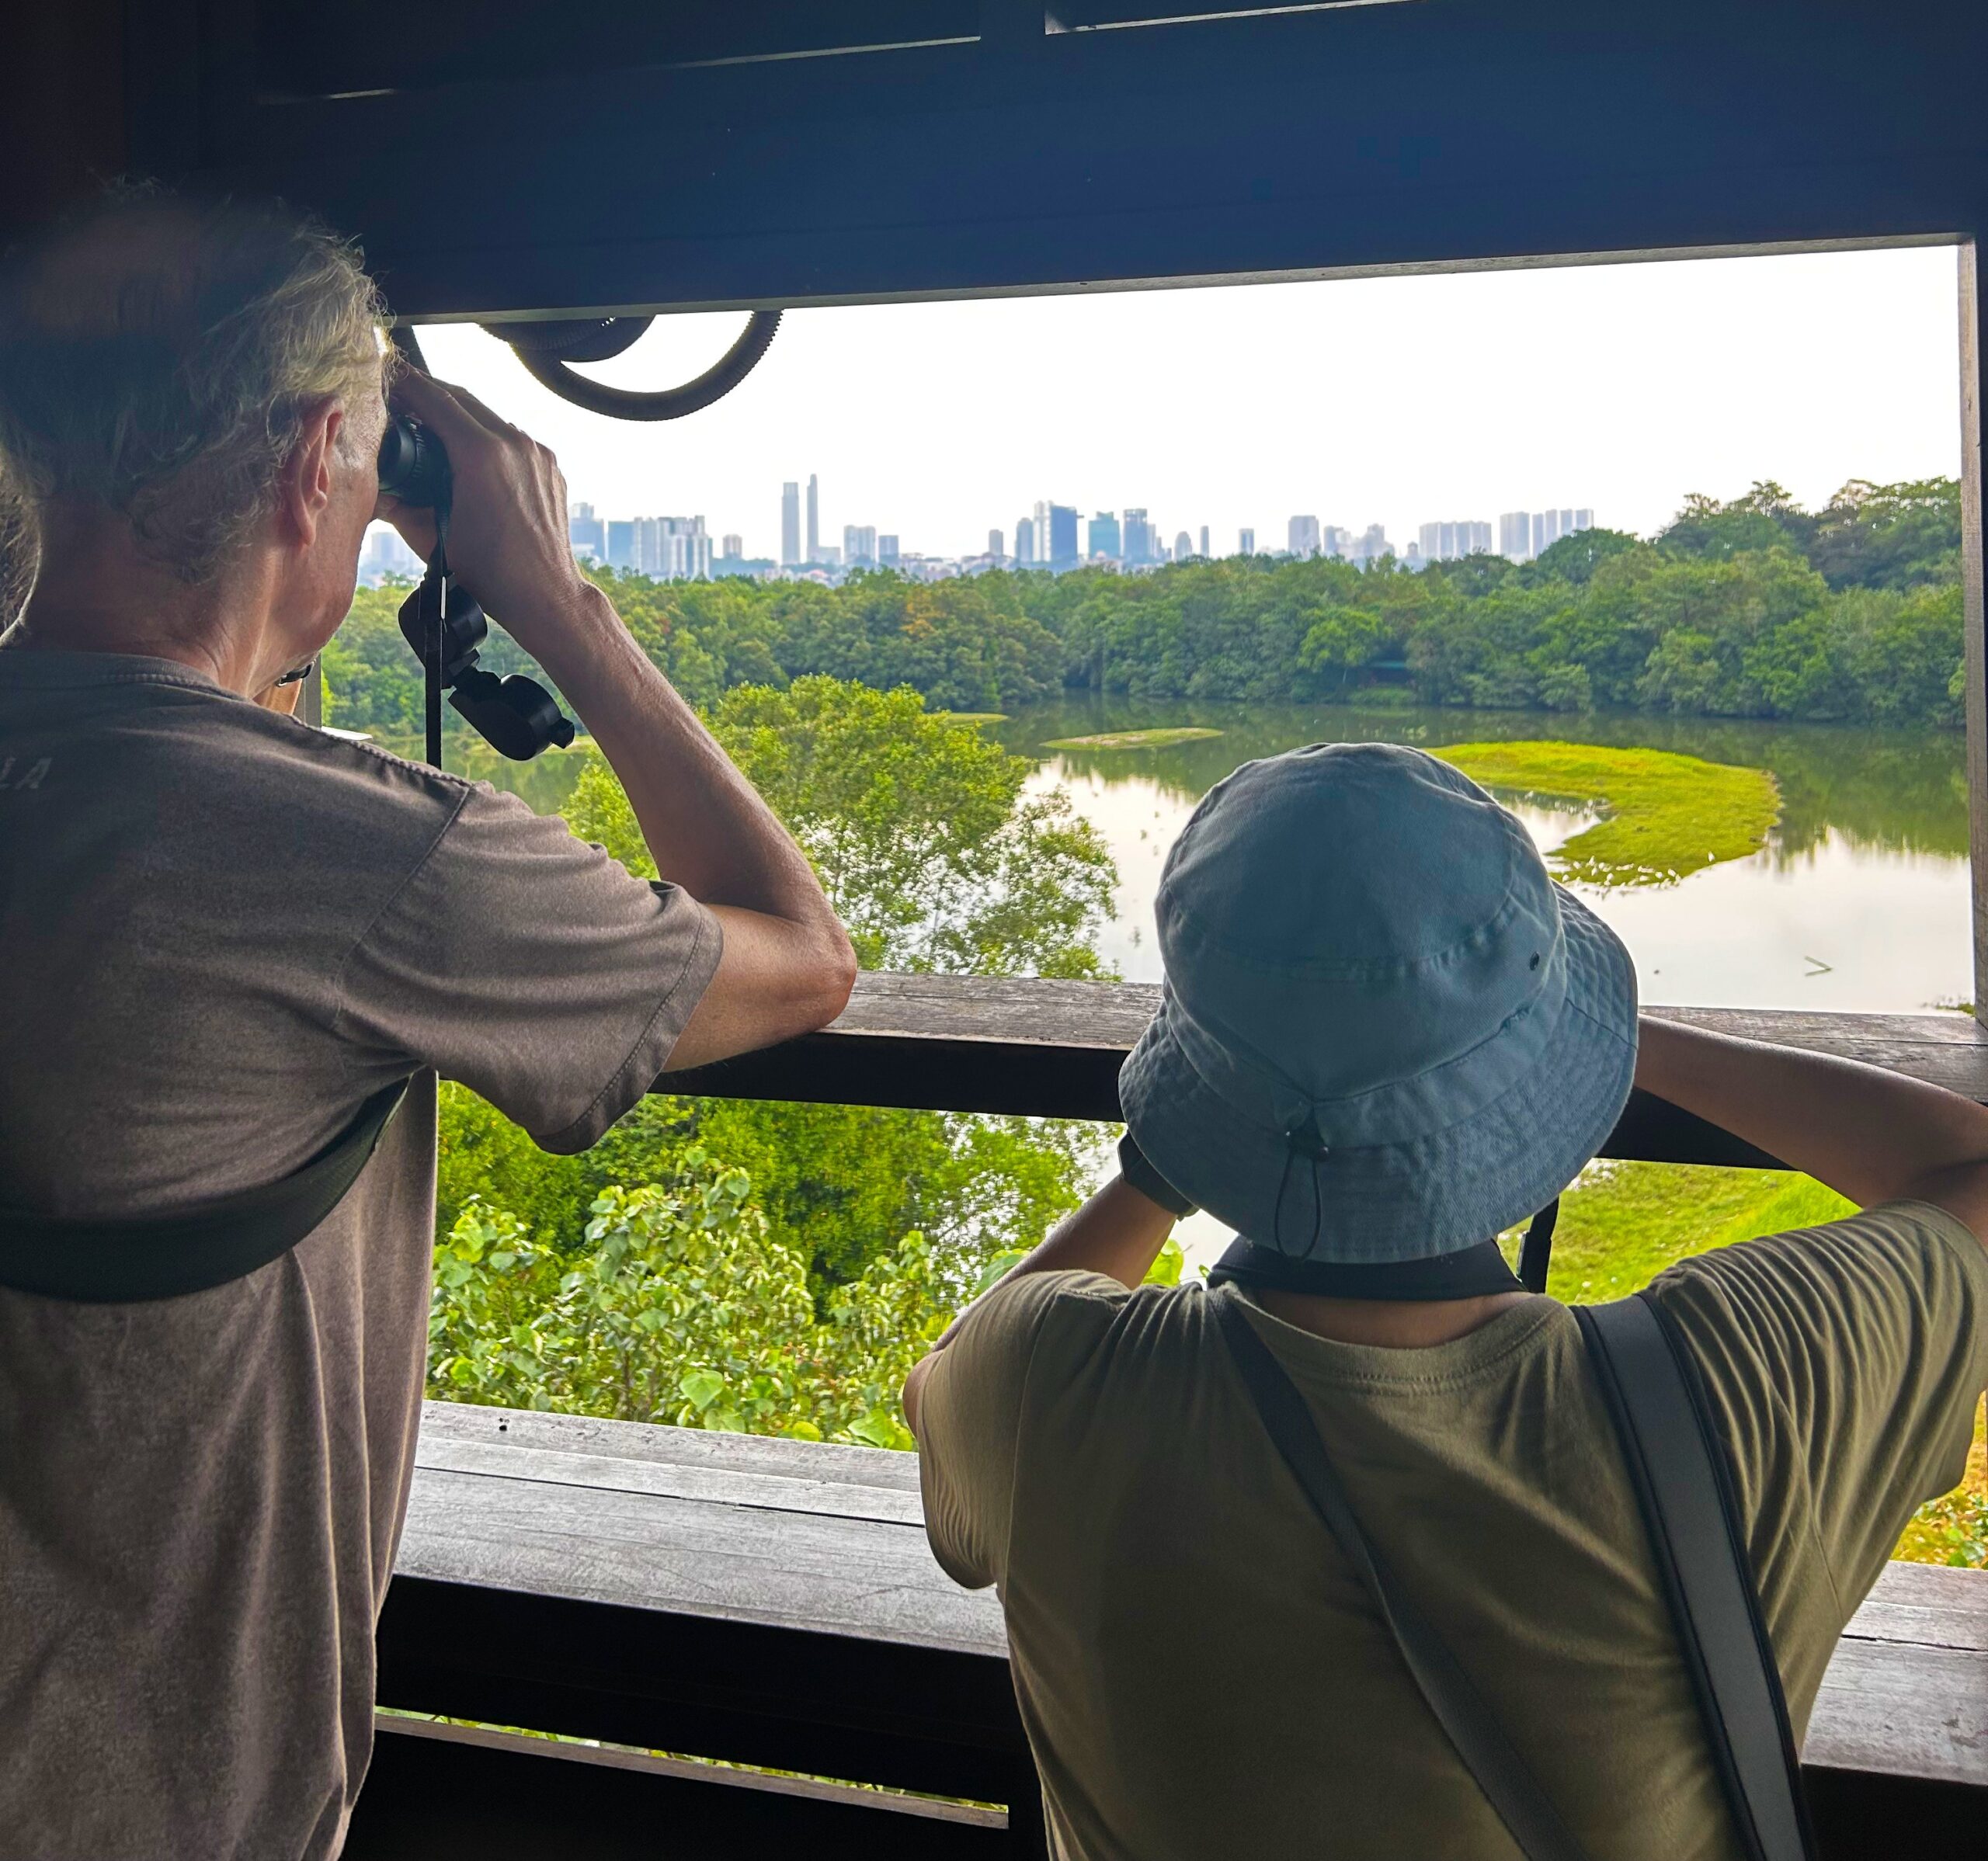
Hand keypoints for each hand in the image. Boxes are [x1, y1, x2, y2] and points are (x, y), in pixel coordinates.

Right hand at [376, 368, 594, 655]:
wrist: (546, 595)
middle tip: (403, 397)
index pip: (435, 400)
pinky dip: (487, 435)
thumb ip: (398, 507)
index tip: (386, 379)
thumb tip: (374, 490)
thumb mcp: (432, 539)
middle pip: (463, 398)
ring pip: (490, 415)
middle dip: (429, 393)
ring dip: (460, 414)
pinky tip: (469, 452)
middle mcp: (515, 445)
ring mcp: (537, 453)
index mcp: (482, 455)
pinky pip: (512, 437)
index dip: (406, 385)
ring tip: (433, 425)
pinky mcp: (550, 465)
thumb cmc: (493, 574)